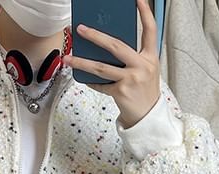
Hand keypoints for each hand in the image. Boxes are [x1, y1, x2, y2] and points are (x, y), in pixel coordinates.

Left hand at [63, 0, 160, 128]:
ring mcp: (131, 79)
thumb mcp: (145, 70)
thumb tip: (106, 46)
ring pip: (101, 67)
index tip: (137, 0)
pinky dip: (91, 81)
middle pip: (116, 45)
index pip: (150, 30)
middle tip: (80, 29)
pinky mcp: (121, 92)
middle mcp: (142, 66)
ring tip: (68, 58)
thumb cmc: (144, 91)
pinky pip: (101, 84)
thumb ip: (131, 57)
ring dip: (82, 62)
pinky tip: (84, 78)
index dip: (145, 13)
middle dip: (95, 36)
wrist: (148, 116)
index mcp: (150, 57)